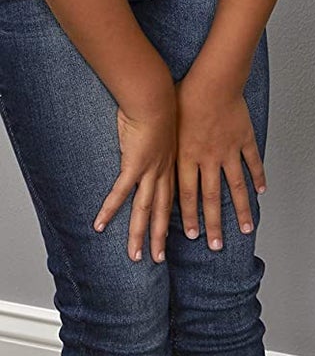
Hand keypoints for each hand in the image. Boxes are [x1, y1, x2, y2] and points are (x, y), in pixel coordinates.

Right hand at [96, 93, 177, 264]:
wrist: (159, 96)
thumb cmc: (161, 106)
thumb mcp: (167, 130)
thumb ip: (160, 142)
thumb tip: (155, 143)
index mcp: (173, 165)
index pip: (172, 198)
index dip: (172, 218)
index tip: (175, 236)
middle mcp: (164, 172)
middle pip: (161, 211)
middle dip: (160, 237)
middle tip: (159, 259)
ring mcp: (150, 170)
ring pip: (145, 209)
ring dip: (139, 234)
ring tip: (137, 255)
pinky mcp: (135, 165)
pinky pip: (120, 193)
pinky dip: (109, 210)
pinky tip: (99, 225)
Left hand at [175, 68, 264, 250]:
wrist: (211, 81)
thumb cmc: (184, 96)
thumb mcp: (165, 124)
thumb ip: (162, 144)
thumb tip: (150, 155)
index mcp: (185, 157)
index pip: (186, 196)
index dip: (189, 217)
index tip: (191, 236)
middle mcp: (207, 159)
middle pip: (211, 199)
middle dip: (213, 225)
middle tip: (215, 245)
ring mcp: (228, 151)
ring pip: (235, 187)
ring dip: (240, 210)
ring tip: (245, 229)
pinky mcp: (243, 139)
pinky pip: (251, 162)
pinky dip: (257, 178)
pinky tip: (260, 192)